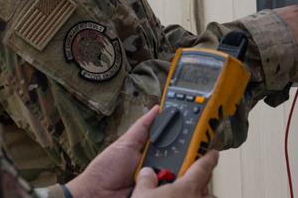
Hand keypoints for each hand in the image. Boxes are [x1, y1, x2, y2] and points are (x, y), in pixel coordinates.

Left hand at [65, 106, 218, 197]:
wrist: (97, 195)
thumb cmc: (106, 170)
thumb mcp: (126, 143)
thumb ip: (142, 127)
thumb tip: (157, 109)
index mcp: (152, 154)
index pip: (175, 144)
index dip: (187, 139)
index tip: (200, 131)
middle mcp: (158, 169)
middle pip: (182, 160)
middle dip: (190, 156)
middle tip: (199, 150)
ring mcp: (159, 184)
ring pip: (182, 177)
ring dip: (185, 172)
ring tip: (187, 167)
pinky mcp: (159, 196)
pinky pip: (174, 191)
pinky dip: (179, 188)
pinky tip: (183, 182)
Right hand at [132, 151, 217, 196]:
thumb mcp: (141, 195)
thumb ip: (146, 180)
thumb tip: (147, 174)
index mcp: (187, 188)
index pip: (204, 167)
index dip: (209, 158)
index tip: (213, 153)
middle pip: (207, 187)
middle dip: (202, 182)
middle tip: (192, 180)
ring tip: (188, 197)